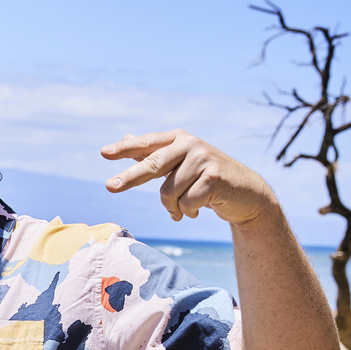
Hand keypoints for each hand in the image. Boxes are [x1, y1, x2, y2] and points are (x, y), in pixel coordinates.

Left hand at [102, 130, 276, 225]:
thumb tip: (125, 137)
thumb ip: (153, 153)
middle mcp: (189, 144)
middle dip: (130, 178)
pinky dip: (190, 212)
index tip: (103, 153)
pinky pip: (186, 203)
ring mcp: (203, 158)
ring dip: (175, 208)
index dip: (124, 149)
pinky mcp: (214, 177)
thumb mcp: (179, 164)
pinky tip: (202, 208)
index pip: (147, 144)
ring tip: (188, 207)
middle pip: (152, 165)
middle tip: (109, 187)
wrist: (246, 194)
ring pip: (169, 193)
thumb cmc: (206, 178)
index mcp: (178, 139)